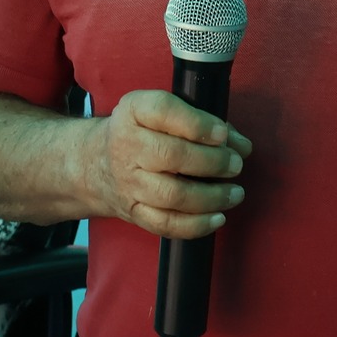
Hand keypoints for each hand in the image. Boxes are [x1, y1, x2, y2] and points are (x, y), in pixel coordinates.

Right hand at [85, 90, 252, 239]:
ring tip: (235, 193)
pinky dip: (195, 225)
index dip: (197, 124)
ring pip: (171, 195)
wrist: (95, 163)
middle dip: (212, 162)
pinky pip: (165, 224)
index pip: (163, 111)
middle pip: (171, 156)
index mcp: (134, 110)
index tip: (223, 134)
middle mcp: (127, 145)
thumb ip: (205, 121)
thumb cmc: (144, 131)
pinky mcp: (133, 211)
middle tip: (236, 165)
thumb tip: (241, 145)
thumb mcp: (163, 112)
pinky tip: (218, 217)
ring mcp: (128, 182)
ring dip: (211, 197)